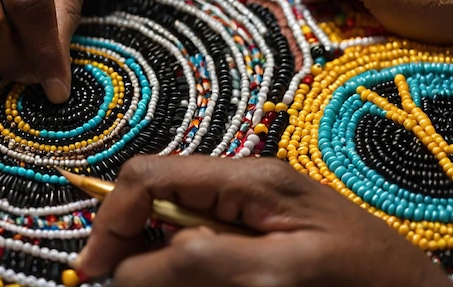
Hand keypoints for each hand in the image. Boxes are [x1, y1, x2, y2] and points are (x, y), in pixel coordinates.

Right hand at [76, 155, 452, 286]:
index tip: (96, 272)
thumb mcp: (274, 271)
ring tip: (186, 283)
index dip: (112, 220)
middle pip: (155, 207)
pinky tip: (209, 280)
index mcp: (244, 178)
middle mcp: (238, 188)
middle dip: (135, 250)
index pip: (149, 177)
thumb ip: (198, 261)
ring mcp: (243, 213)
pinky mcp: (250, 239)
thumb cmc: (356, 279)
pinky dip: (187, 272)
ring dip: (164, 269)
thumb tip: (126, 269)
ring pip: (173, 237)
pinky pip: (200, 252)